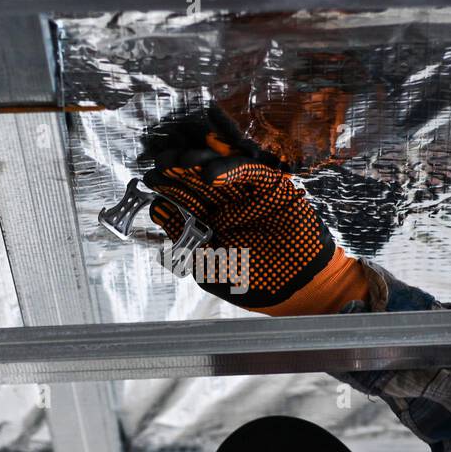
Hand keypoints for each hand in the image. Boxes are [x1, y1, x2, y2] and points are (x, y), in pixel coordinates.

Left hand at [140, 105, 369, 315]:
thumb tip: (159, 211)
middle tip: (160, 164)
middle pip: (200, 180)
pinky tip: (210, 174)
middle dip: (179, 171)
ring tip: (179, 161)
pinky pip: (251, 173)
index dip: (168, 187)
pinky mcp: (273, 188)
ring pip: (222, 171)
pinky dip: (231, 171)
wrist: (301, 290)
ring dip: (199, 164)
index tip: (149, 179)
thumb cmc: (257, 284)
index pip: (186, 199)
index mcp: (212, 222)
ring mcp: (250, 195)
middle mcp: (229, 204)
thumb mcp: (211, 267)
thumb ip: (186, 240)